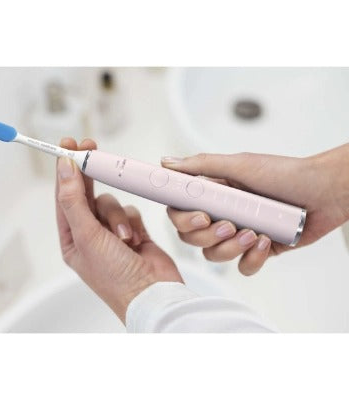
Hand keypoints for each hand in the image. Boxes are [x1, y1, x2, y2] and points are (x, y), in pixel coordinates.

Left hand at [56, 138, 181, 322]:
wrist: (153, 295)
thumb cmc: (116, 277)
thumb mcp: (87, 237)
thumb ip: (74, 201)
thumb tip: (64, 170)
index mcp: (73, 239)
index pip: (65, 197)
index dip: (65, 170)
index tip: (68, 145)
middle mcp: (91, 235)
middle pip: (87, 195)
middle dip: (90, 175)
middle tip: (89, 147)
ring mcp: (113, 234)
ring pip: (112, 202)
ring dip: (119, 217)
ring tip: (126, 238)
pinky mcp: (134, 232)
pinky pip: (131, 211)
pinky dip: (134, 222)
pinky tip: (137, 240)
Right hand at [161, 144, 348, 275]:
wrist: (324, 191)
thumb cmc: (286, 174)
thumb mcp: (240, 164)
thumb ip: (201, 165)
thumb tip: (168, 163)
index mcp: (213, 194)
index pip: (180, 212)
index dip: (184, 219)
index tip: (201, 216)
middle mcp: (221, 214)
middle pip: (192, 238)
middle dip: (208, 236)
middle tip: (229, 224)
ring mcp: (238, 234)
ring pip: (214, 255)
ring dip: (230, 248)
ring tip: (252, 233)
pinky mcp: (257, 250)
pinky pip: (243, 267)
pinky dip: (252, 259)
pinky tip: (265, 242)